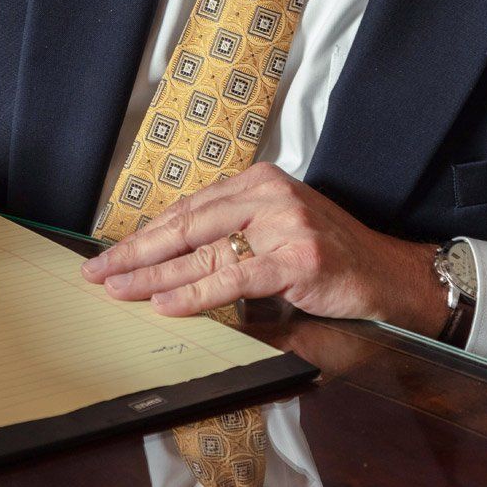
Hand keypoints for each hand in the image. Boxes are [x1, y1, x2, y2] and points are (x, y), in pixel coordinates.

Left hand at [80, 165, 446, 331]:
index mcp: (258, 183)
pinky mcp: (297, 259)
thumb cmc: (328, 257)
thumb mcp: (275, 233)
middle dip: (136, 253)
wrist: (388, 274)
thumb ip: (230, 237)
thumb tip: (168, 261)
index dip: (145, 233)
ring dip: (154, 276)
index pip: (188, 210)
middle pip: (186, 227)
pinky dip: (194, 293)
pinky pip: (232, 278)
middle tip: (98, 272)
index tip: (111, 253)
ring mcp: (284, 225)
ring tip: (119, 289)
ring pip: (203, 253)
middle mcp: (268, 196)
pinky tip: (164, 303)